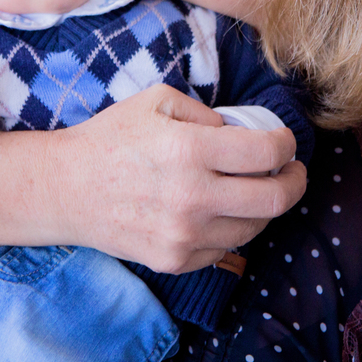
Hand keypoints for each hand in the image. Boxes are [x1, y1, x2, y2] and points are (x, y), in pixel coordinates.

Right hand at [58, 85, 306, 273]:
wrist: (66, 188)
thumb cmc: (111, 137)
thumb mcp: (158, 100)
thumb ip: (209, 113)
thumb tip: (246, 134)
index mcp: (189, 150)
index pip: (268, 152)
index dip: (288, 144)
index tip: (285, 141)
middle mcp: (192, 197)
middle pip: (276, 199)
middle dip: (295, 181)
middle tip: (291, 170)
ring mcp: (184, 236)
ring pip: (256, 227)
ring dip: (264, 206)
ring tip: (254, 188)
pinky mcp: (175, 260)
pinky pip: (226, 248)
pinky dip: (232, 228)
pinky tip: (219, 209)